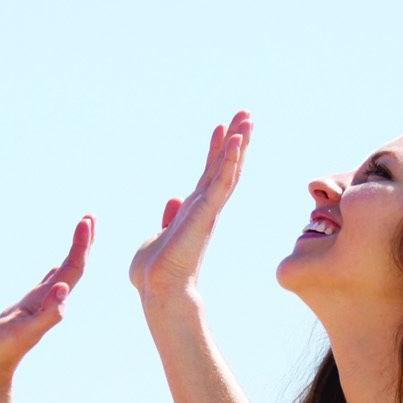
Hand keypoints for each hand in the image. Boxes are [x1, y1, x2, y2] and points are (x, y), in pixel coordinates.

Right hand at [0, 218, 92, 389]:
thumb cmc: (0, 351)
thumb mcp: (24, 333)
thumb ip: (47, 315)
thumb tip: (64, 289)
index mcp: (49, 303)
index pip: (72, 269)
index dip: (81, 245)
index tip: (87, 221)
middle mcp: (47, 301)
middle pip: (72, 267)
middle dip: (82, 242)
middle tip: (90, 218)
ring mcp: (37, 306)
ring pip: (62, 274)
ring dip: (73, 253)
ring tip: (81, 234)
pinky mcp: (26, 310)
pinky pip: (46, 286)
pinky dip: (55, 272)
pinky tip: (56, 270)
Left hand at [129, 112, 249, 305]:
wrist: (158, 287)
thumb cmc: (155, 269)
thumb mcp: (159, 234)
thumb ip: (170, 217)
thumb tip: (174, 200)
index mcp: (194, 210)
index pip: (209, 173)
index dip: (217, 150)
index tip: (222, 127)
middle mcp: (205, 207)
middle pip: (225, 166)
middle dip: (236, 140)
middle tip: (246, 114)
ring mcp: (208, 209)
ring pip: (228, 170)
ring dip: (238, 144)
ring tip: (247, 119)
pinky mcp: (206, 213)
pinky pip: (221, 181)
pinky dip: (229, 160)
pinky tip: (236, 140)